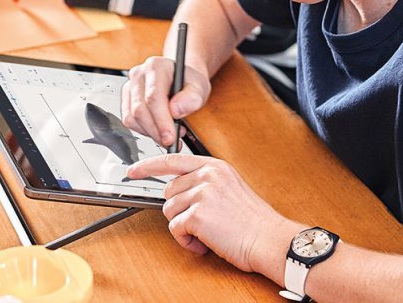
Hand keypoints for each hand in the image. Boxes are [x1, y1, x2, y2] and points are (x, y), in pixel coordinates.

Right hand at [121, 56, 209, 146]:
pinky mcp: (126, 99)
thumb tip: (175, 111)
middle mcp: (139, 74)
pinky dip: (144, 130)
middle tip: (171, 141)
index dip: (161, 120)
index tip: (170, 137)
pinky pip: (129, 121)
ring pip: (132, 118)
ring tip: (169, 132)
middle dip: (156, 131)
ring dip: (150, 132)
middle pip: (140, 110)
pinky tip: (158, 128)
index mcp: (156, 67)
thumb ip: (192, 98)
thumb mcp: (200, 87)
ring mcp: (130, 86)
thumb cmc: (189, 83)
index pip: (153, 97)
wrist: (181, 80)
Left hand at [127, 154, 290, 272]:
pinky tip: (206, 242)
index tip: (133, 171)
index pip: (172, 159)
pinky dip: (187, 241)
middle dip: (180, 211)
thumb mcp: (230, 188)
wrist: (270, 239)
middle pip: (168, 192)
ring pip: (170, 211)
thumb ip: (205, 182)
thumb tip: (176, 191)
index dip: (148, 166)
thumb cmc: (253, 221)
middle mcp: (207, 175)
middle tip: (202, 222)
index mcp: (214, 166)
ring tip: (207, 233)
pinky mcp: (197, 215)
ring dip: (184, 228)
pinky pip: (176, 229)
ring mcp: (201, 193)